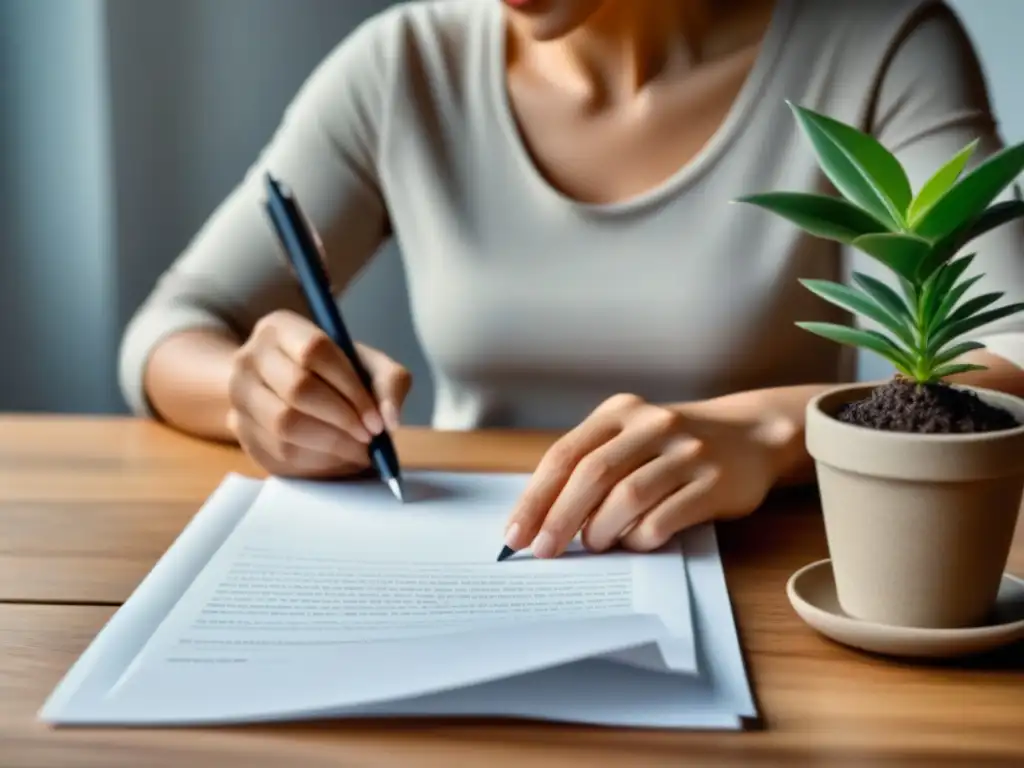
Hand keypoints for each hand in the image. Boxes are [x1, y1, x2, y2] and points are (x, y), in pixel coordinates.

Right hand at [227, 309, 410, 476]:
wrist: (282, 388)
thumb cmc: (333, 374)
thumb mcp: (366, 365)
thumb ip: (390, 383)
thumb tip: (389, 420)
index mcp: (281, 327)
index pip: (315, 351)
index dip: (351, 388)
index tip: (377, 418)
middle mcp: (250, 356)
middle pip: (297, 388)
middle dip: (342, 418)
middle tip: (369, 437)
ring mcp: (238, 394)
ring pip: (284, 424)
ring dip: (330, 444)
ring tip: (358, 451)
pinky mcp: (239, 429)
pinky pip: (277, 451)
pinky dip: (316, 460)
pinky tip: (337, 457)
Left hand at [503, 393, 793, 557]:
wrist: (752, 435)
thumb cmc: (674, 445)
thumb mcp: (631, 437)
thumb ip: (591, 465)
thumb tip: (541, 518)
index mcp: (620, 412)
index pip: (565, 455)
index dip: (536, 497)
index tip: (516, 533)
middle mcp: (652, 425)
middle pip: (592, 475)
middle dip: (560, 518)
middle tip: (543, 551)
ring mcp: (686, 452)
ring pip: (628, 496)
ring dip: (601, 530)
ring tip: (593, 545)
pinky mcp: (714, 483)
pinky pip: (665, 517)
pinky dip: (641, 537)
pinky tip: (635, 543)